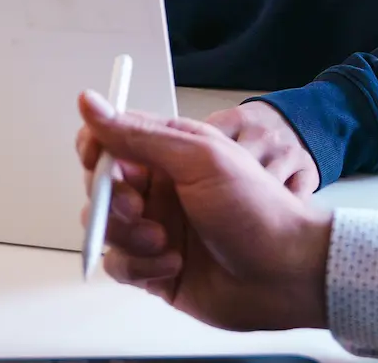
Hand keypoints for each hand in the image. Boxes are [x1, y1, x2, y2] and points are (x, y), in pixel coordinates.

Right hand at [76, 91, 332, 332]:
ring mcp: (156, 228)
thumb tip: (91, 102)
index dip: (96, 147)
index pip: (111, 139)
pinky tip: (172, 265)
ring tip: (164, 242)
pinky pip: (119, 265)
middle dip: (112, 199)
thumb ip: (139, 135)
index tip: (97, 160)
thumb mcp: (200, 159)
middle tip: (138, 207)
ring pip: (106, 228)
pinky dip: (139, 267)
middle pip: (102, 186)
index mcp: (170, 153)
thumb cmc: (258, 209)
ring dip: (128, 236)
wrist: (287, 274)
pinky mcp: (155, 268)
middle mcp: (159, 188)